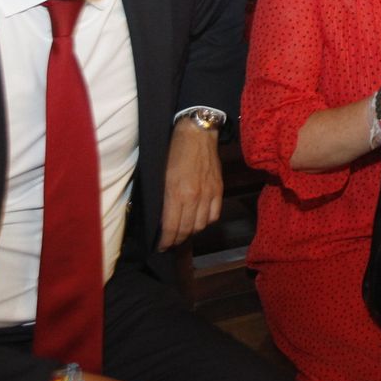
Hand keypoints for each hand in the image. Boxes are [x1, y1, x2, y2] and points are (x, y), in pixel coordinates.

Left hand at [158, 118, 222, 249]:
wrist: (197, 134)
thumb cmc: (174, 151)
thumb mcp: (162, 176)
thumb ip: (163, 199)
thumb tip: (162, 218)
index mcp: (177, 193)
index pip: (171, 227)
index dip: (165, 241)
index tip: (161, 246)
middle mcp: (194, 197)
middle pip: (186, 229)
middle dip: (177, 239)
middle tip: (170, 242)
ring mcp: (209, 194)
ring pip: (201, 225)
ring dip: (191, 232)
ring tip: (184, 231)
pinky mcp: (219, 189)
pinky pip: (214, 215)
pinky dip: (206, 222)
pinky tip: (199, 219)